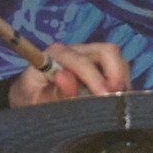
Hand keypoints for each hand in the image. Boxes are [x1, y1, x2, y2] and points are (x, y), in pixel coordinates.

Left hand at [8, 40, 130, 105]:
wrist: (30, 96)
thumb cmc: (30, 98)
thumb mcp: (35, 101)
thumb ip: (52, 93)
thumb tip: (65, 77)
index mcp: (55, 55)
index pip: (80, 60)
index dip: (94, 78)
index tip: (103, 96)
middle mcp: (75, 50)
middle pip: (106, 51)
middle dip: (115, 74)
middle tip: (114, 99)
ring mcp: (89, 55)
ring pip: (116, 59)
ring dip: (121, 80)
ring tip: (116, 102)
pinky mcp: (100, 65)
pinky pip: (119, 69)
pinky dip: (122, 84)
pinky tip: (116, 101)